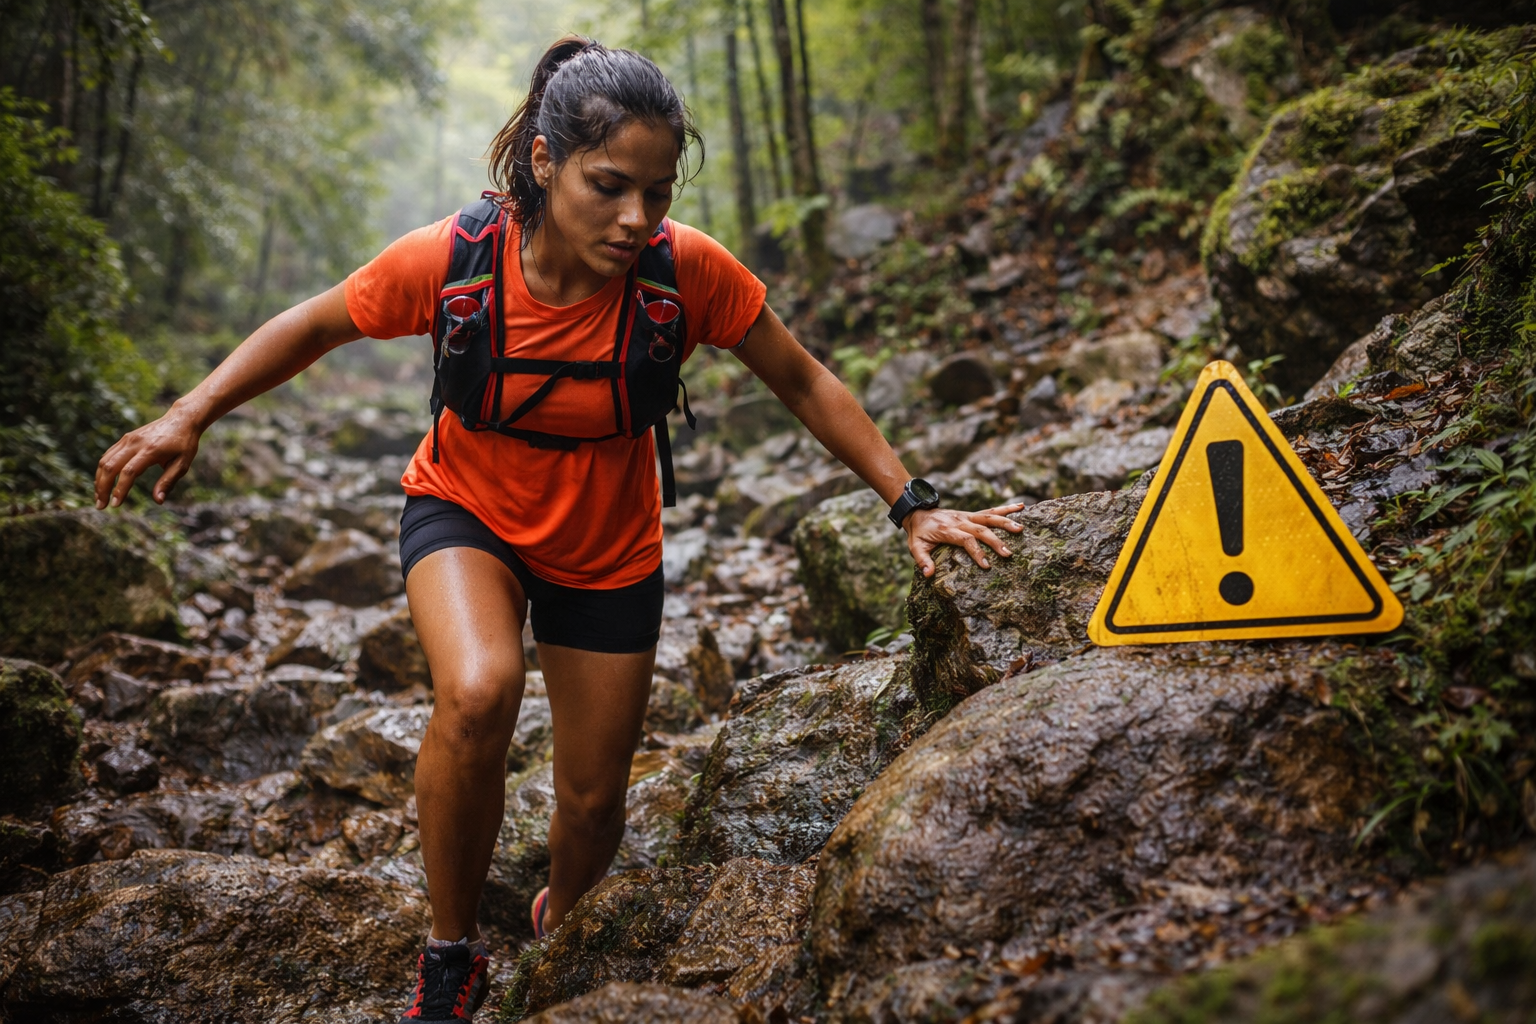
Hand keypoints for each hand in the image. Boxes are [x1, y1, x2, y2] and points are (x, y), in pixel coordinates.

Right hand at [94, 404, 203, 508]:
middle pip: (111, 466)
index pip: (129, 472)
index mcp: (151, 450)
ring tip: (99, 498)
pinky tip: (103, 482)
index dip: (120, 489)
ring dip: (99, 480)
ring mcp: (128, 439)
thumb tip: (158, 501)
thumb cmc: (184, 444)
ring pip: (105, 460)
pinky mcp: (125, 438)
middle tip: (101, 506)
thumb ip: (168, 482)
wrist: (181, 419)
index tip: (115, 505)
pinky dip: (103, 469)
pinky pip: (109, 455)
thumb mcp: (182, 464)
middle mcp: (135, 443)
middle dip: (103, 488)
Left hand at [905, 503, 1027, 576]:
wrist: (918, 512)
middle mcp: (959, 520)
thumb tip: (928, 574)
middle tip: (1008, 553)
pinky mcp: (972, 514)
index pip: (965, 540)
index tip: (987, 565)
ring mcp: (967, 516)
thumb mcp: (915, 547)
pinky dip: (1006, 508)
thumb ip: (922, 560)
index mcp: (947, 530)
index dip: (976, 552)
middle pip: (980, 529)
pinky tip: (1021, 507)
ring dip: (1005, 522)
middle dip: (995, 541)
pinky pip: (990, 511)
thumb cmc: (919, 533)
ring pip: (989, 517)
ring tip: (1020, 529)